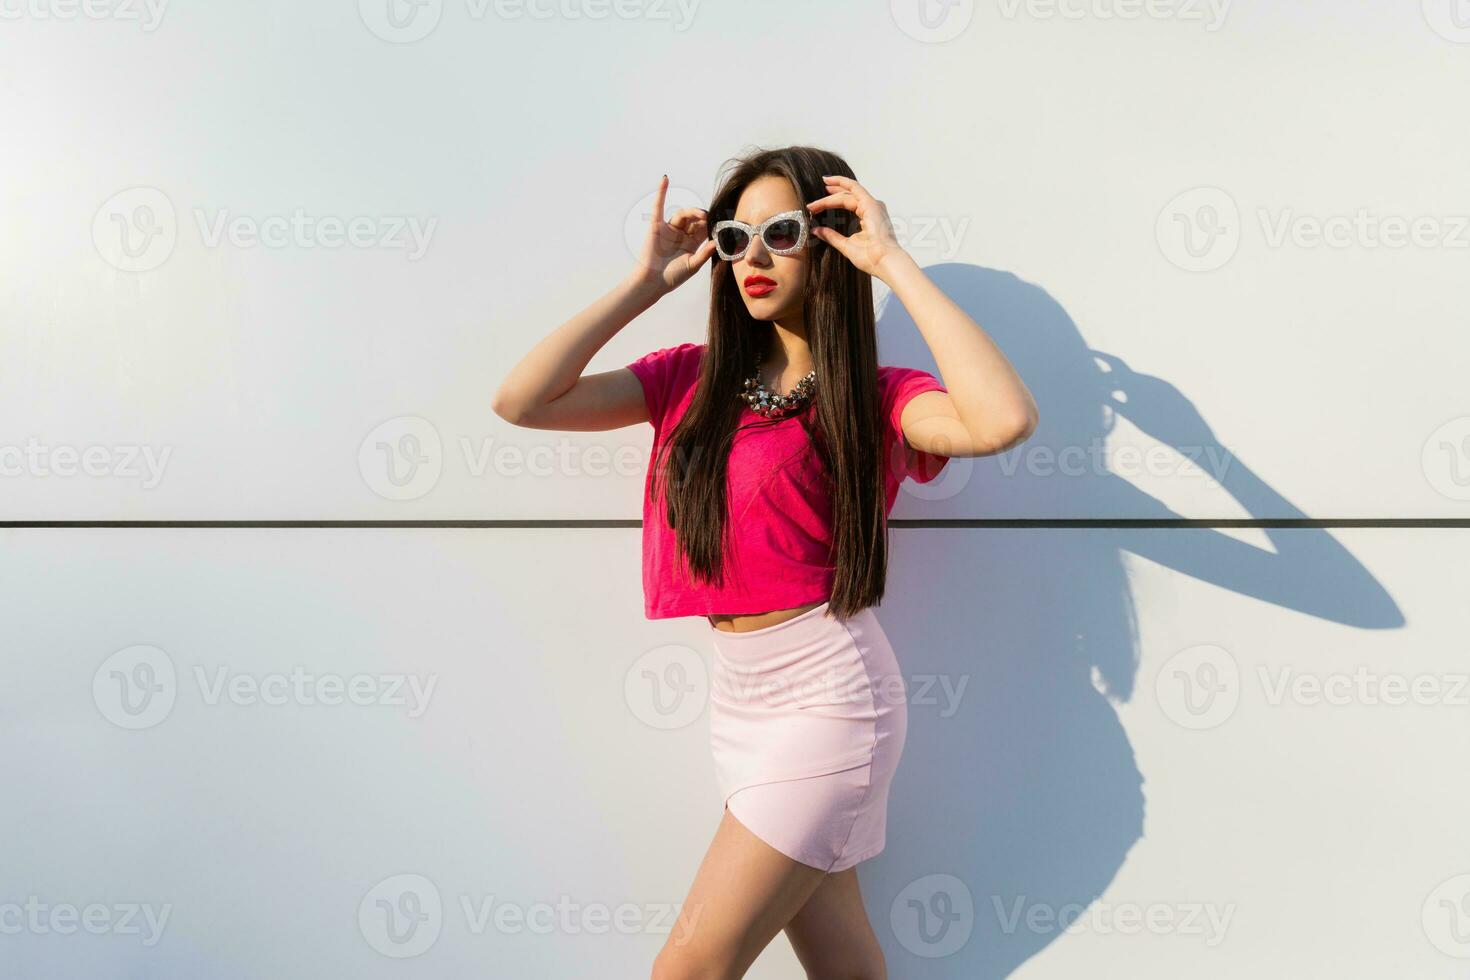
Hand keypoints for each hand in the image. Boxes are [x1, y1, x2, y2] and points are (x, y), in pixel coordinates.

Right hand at [631, 175, 716, 295]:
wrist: (653, 282)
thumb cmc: (672, 276)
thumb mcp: (693, 266)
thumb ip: (705, 253)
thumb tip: (717, 242)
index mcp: (691, 243)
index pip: (703, 229)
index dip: (711, 225)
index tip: (721, 224)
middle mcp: (680, 234)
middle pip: (694, 220)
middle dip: (703, 218)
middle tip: (710, 219)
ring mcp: (669, 229)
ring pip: (682, 214)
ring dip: (692, 212)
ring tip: (701, 215)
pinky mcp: (656, 226)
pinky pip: (658, 206)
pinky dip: (661, 192)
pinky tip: (665, 179)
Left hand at [806, 174, 909, 279]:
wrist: (884, 262)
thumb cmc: (871, 258)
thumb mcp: (846, 245)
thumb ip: (831, 236)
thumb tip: (816, 230)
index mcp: (869, 216)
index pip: (848, 203)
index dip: (831, 202)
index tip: (815, 207)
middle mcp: (872, 208)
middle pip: (847, 196)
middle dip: (829, 196)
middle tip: (813, 202)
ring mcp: (872, 205)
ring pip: (848, 193)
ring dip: (830, 194)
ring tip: (815, 200)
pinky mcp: (871, 204)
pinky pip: (853, 189)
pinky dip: (840, 183)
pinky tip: (828, 183)